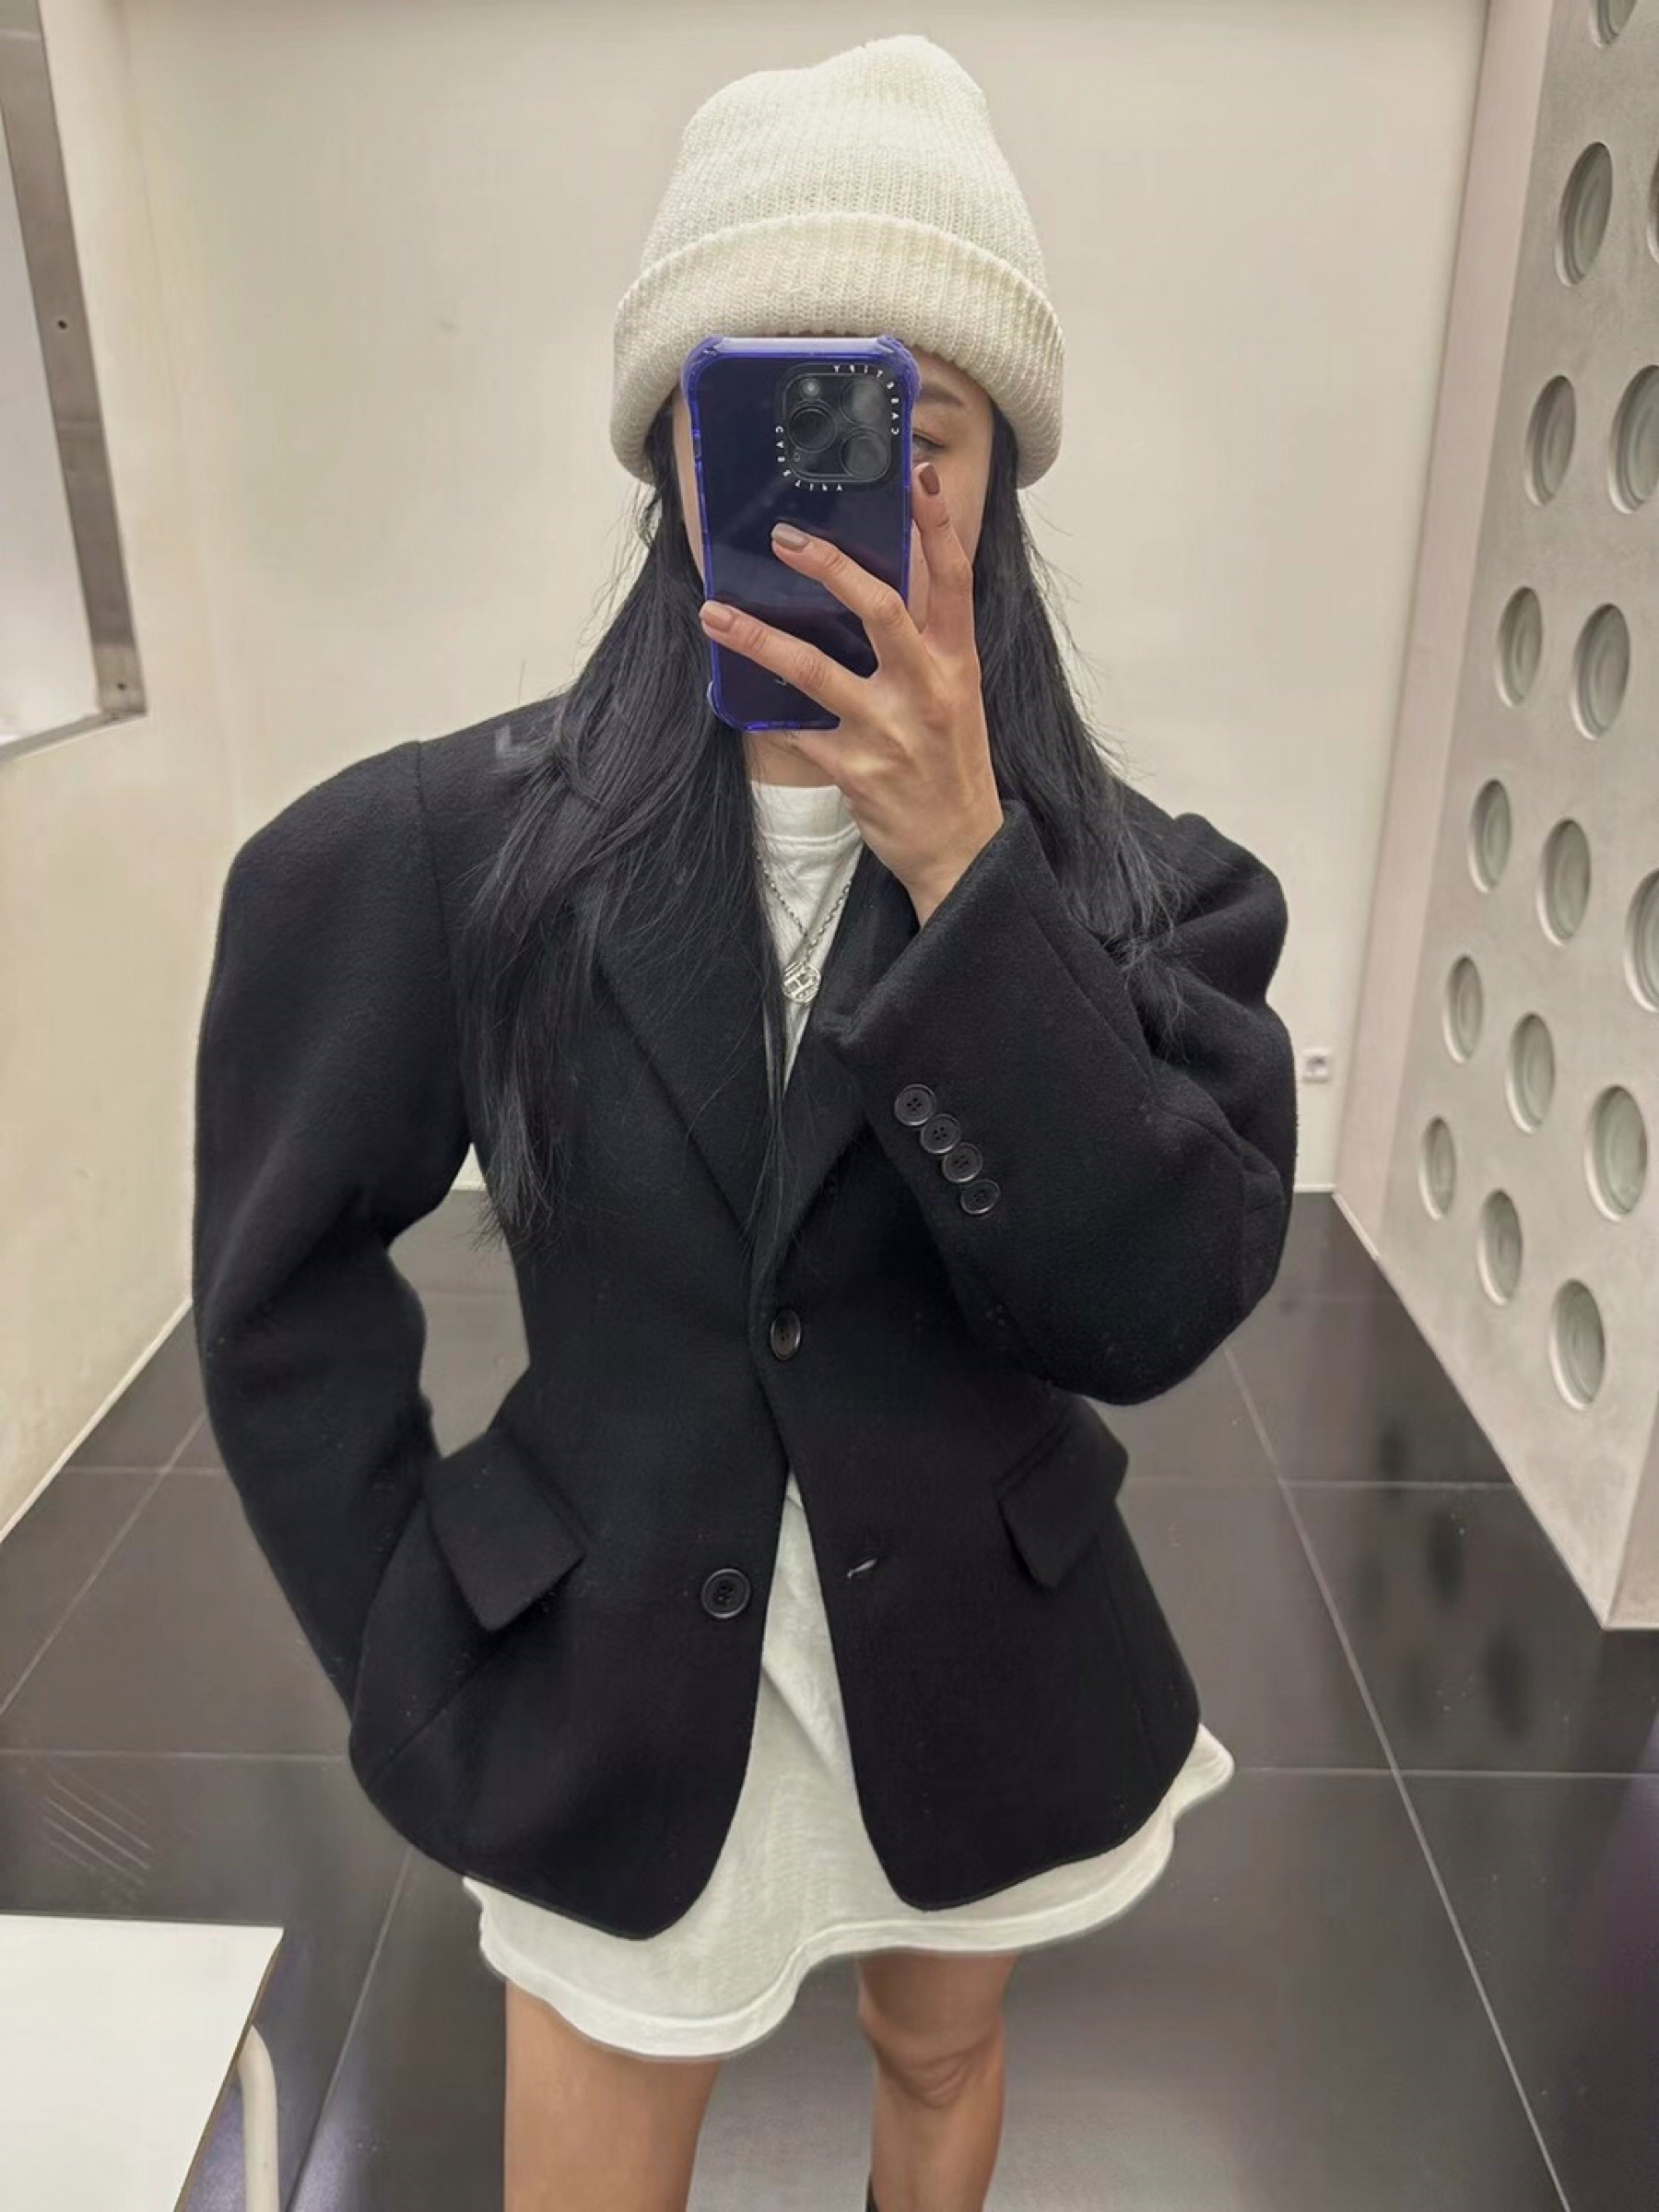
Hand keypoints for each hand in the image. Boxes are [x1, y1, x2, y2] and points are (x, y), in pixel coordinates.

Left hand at [698, 461, 1005, 918]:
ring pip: (817, 669)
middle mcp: (927, 688)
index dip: (937, 524)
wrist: (961, 850)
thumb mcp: (956, 696)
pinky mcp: (857, 769)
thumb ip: (925, 647)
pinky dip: (770, 715)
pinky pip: (799, 731)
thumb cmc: (952, 766)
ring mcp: (891, 730)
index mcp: (956, 663)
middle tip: (784, 539)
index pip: (953, 578)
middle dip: (829, 567)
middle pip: (881, 607)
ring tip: (716, 614)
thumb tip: (872, 593)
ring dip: (759, 638)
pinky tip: (743, 700)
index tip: (917, 475)